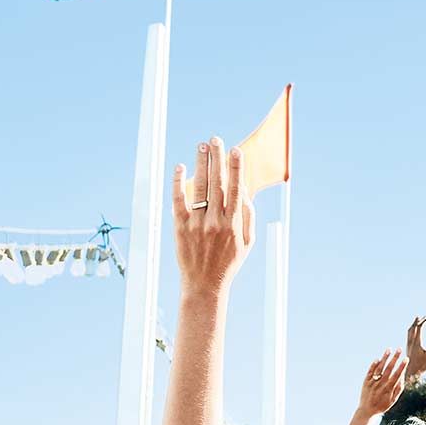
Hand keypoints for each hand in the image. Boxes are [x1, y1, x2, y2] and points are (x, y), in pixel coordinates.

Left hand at [170, 138, 253, 295]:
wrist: (205, 285)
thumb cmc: (228, 263)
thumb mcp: (247, 242)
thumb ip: (247, 216)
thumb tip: (244, 190)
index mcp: (234, 224)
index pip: (235, 189)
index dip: (236, 168)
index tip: (235, 150)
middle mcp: (216, 221)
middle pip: (217, 183)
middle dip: (217, 158)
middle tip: (215, 139)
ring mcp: (197, 224)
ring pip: (199, 187)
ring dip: (200, 164)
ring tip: (201, 146)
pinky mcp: (180, 228)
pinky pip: (178, 200)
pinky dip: (178, 183)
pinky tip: (179, 167)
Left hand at [356, 349, 407, 416]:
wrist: (366, 410)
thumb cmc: (382, 405)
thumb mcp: (393, 400)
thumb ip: (398, 389)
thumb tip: (402, 377)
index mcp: (388, 389)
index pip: (397, 374)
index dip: (402, 366)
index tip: (406, 359)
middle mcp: (380, 384)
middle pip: (389, 368)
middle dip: (395, 358)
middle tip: (400, 349)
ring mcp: (372, 382)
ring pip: (379, 367)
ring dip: (385, 358)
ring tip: (389, 349)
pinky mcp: (366, 381)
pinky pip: (370, 371)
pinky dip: (374, 365)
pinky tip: (378, 359)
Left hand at [405, 316, 425, 376]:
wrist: (410, 374)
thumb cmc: (421, 365)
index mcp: (416, 341)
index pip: (419, 327)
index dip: (424, 321)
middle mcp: (411, 341)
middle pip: (413, 327)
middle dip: (419, 320)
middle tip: (425, 316)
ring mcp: (408, 344)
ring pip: (409, 330)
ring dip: (414, 324)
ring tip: (417, 320)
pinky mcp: (407, 348)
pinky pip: (408, 335)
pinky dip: (411, 329)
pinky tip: (413, 331)